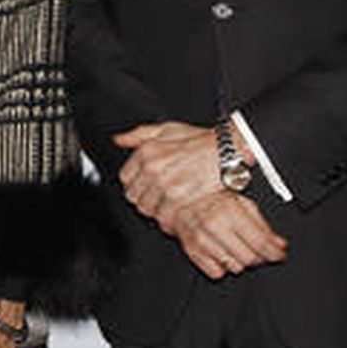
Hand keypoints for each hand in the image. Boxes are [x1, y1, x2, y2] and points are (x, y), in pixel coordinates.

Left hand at [113, 120, 230, 231]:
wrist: (227, 151)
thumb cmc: (200, 140)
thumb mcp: (167, 129)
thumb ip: (139, 134)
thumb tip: (119, 140)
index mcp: (147, 152)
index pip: (126, 178)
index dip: (135, 184)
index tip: (145, 185)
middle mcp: (152, 168)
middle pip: (134, 196)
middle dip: (144, 197)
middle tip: (158, 196)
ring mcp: (164, 184)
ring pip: (146, 208)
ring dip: (156, 209)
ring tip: (168, 204)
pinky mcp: (179, 199)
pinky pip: (162, 217)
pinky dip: (168, 218)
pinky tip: (176, 211)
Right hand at [171, 191, 287, 278]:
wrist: (179, 196)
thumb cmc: (210, 196)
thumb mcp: (240, 201)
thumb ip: (262, 223)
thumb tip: (278, 243)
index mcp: (229, 210)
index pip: (260, 242)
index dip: (274, 252)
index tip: (279, 254)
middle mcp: (214, 226)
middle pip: (250, 258)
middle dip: (259, 256)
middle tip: (259, 250)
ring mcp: (202, 240)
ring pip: (234, 267)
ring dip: (241, 261)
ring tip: (239, 248)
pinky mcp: (191, 251)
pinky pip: (216, 272)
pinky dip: (222, 266)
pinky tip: (223, 253)